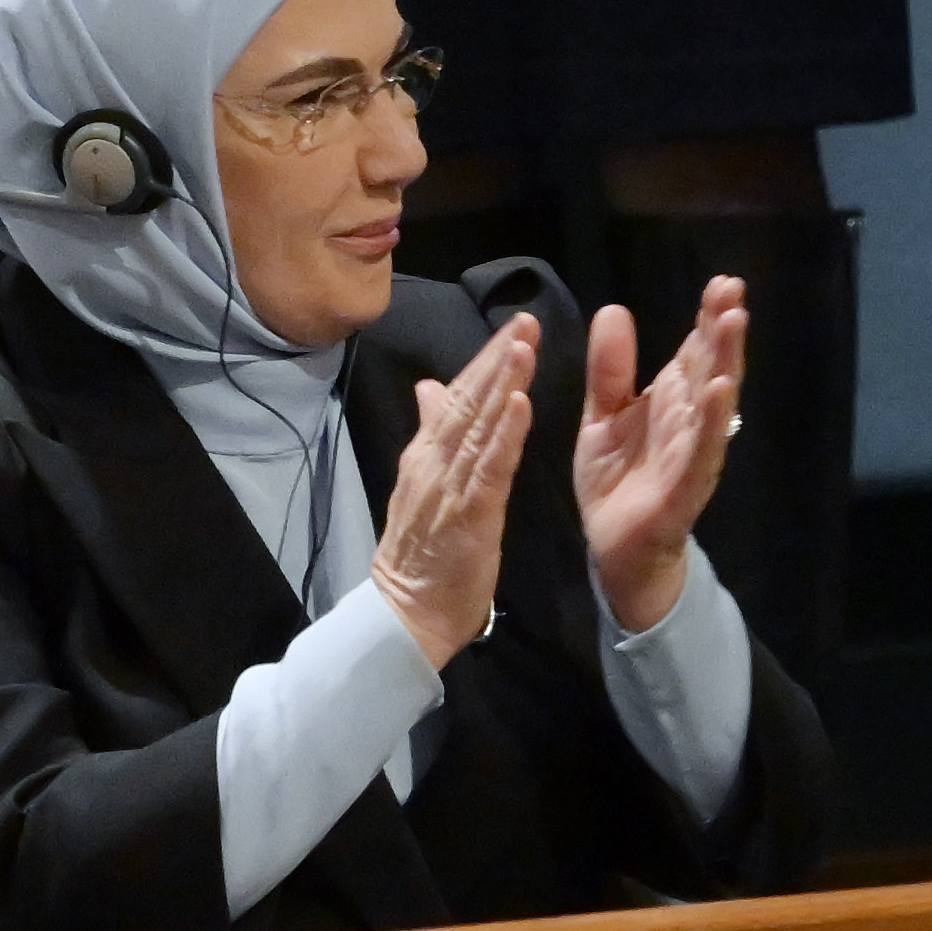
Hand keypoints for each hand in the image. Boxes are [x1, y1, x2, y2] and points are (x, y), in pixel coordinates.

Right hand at [369, 316, 538, 668]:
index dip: (485, 360)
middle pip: (468, 401)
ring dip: (503, 383)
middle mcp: (435, 462)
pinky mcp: (469, 513)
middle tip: (525, 319)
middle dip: (497, 358)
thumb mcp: (424, 485)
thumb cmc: (423, 554)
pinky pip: (489, 467)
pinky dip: (505, 434)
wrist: (407, 611)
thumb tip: (430, 386)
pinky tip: (520, 404)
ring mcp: (449, 486)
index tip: (512, 326)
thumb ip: (431, 434)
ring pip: (479, 426)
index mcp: (427, 455)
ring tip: (524, 345)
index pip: (458, 397)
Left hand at [576, 285, 746, 633]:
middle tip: (732, 291)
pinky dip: (710, 421)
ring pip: (714, 403)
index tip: (722, 282)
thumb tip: (613, 309)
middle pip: (710, 368)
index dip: (707, 318)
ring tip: (733, 324)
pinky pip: (701, 450)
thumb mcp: (602, 416)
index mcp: (670, 401)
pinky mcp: (684, 487)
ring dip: (725, 363)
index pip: (694, 352)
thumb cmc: (617, 479)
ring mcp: (691, 453)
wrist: (613, 548)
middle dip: (722, 330)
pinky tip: (718, 390)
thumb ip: (609, 370)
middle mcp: (689, 421)